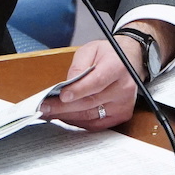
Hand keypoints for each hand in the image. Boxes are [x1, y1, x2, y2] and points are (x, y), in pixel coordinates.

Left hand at [39, 19, 174, 130]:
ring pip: (91, 116)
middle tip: (44, 107)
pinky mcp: (121, 116)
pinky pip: (96, 124)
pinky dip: (78, 122)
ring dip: (67, 116)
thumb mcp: (91, 50)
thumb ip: (78, 66)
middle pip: (90, 102)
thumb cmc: (108, 55)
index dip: (78, 90)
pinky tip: (65, 117)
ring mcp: (123, 105)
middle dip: (64, 107)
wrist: (130, 61)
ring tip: (49, 113)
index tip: (62, 96)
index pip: (97, 82)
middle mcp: (124, 88)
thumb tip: (67, 85)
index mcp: (118, 67)